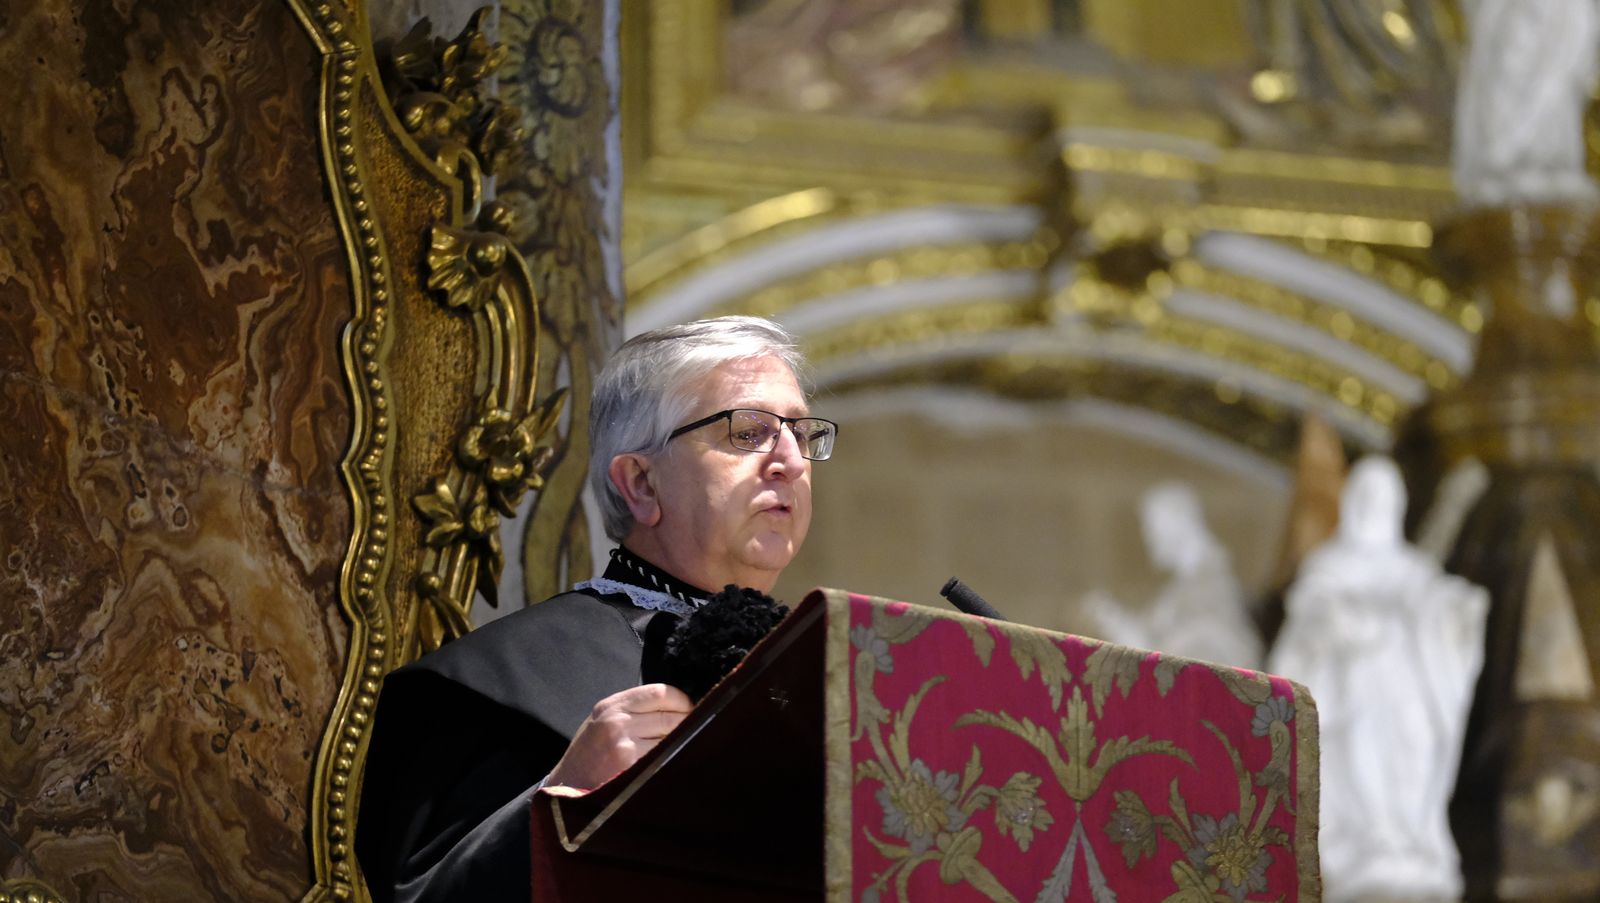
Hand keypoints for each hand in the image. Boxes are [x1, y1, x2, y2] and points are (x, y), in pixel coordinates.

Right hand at [544, 683, 692, 789]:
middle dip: (684, 725)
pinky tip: (664, 766)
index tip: (687, 710)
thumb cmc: (589, 755)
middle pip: (670, 716)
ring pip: (670, 738)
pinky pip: (663, 759)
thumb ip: (633, 711)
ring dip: (677, 745)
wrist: (565, 788)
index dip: (681, 701)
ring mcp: (624, 746)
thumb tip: (676, 708)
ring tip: (672, 752)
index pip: (660, 692)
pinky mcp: (630, 768)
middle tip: (687, 735)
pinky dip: (669, 761)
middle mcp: (617, 722)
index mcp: (611, 706)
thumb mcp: (602, 721)